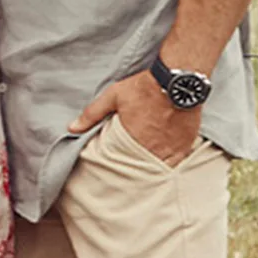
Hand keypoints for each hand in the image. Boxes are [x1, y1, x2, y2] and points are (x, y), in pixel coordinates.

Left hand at [70, 72, 201, 166]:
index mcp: (133, 140)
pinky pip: (177, 163)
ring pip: (159, 169)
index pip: (122, 164)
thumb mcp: (113, 97)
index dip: (118, 168)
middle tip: (127, 176)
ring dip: (151, 170)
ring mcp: (172, 148)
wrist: (177, 81)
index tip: (113, 172)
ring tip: (143, 172)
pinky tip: (162, 165)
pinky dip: (168, 165)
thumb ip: (92, 114)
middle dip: (134, 171)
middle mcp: (153, 148)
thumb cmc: (144, 88)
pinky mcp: (185, 145)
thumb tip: (71, 128)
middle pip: (141, 168)